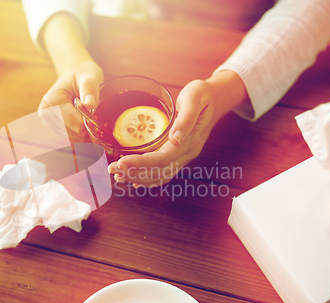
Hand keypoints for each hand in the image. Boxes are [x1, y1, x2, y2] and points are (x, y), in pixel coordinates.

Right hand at [38, 60, 102, 142]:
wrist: (74, 75)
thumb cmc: (82, 75)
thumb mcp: (88, 76)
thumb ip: (89, 89)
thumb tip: (90, 104)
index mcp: (51, 101)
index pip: (75, 123)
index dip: (90, 123)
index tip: (99, 118)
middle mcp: (46, 114)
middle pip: (73, 133)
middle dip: (88, 130)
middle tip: (97, 121)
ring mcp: (49, 123)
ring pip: (73, 139)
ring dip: (86, 136)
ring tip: (92, 123)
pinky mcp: (55, 129)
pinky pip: (70, 141)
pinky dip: (82, 140)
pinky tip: (88, 133)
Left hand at [108, 70, 246, 187]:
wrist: (217, 98)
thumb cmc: (203, 94)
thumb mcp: (194, 98)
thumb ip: (186, 119)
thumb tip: (174, 139)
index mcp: (190, 140)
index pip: (161, 158)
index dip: (140, 163)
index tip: (121, 162)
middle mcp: (188, 152)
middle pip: (159, 171)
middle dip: (134, 173)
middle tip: (112, 170)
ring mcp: (185, 155)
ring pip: (161, 175)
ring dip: (139, 178)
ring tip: (119, 175)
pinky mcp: (181, 154)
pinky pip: (165, 172)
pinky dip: (149, 178)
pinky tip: (135, 180)